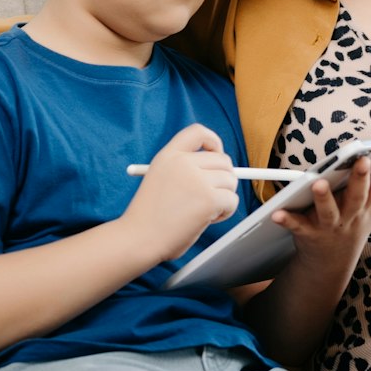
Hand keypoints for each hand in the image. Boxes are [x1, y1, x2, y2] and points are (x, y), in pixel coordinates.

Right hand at [121, 124, 240, 264]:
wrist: (138, 239)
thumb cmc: (150, 217)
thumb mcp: (159, 179)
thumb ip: (185, 170)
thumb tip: (223, 171)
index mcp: (168, 155)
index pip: (197, 131)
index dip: (213, 141)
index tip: (216, 154)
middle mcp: (183, 162)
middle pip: (223, 160)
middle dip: (223, 179)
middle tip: (211, 195)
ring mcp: (197, 179)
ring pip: (231, 181)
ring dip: (224, 197)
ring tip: (204, 211)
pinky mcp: (208, 199)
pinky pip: (232, 200)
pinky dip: (225, 212)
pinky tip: (206, 220)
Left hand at [270, 150, 370, 271]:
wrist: (331, 264)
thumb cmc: (353, 225)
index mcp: (367, 208)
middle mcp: (351, 217)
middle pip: (357, 197)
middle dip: (361, 180)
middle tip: (362, 161)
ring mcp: (330, 227)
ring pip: (329, 212)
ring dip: (324, 199)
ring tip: (319, 183)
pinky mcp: (308, 235)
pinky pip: (297, 227)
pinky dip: (287, 220)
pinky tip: (277, 213)